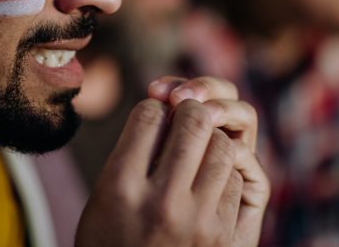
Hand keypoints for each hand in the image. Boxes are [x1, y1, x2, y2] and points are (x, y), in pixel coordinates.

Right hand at [76, 78, 268, 246]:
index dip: (155, 107)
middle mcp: (160, 202)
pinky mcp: (222, 235)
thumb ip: (130, 152)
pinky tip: (208, 179)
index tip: (155, 116)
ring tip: (198, 146)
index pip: (150, 115)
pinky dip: (224, 171)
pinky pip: (235, 178)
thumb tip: (165, 104)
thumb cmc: (112, 239)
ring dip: (212, 138)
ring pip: (223, 145)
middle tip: (184, 115)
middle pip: (193, 122)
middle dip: (190, 110)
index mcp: (120, 187)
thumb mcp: (103, 195)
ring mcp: (196, 220)